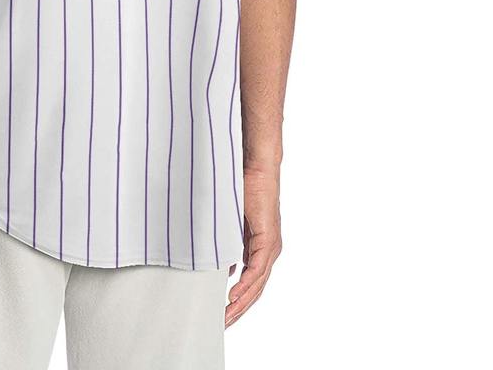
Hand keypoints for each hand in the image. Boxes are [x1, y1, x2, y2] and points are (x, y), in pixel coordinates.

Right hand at [225, 165, 281, 327]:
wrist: (257, 168)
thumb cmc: (243, 188)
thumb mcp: (231, 223)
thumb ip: (229, 246)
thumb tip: (223, 268)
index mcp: (260, 248)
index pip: (250, 282)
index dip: (238, 301)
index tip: (223, 314)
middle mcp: (269, 251)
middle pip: (255, 290)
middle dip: (238, 309)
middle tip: (222, 324)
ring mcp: (270, 247)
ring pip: (257, 284)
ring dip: (241, 302)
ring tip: (226, 316)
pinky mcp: (268, 239)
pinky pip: (256, 268)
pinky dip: (245, 284)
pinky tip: (233, 295)